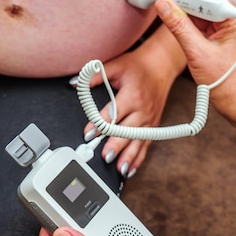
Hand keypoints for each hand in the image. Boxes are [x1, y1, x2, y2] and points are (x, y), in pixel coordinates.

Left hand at [80, 25, 185, 177]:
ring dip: (129, 156)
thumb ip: (94, 75)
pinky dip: (138, 158)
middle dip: (116, 144)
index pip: (114, 113)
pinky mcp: (153, 126)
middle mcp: (143, 109)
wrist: (160, 66)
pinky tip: (130, 170)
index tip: (89, 133)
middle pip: (128, 131)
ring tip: (119, 168)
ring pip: (138, 142)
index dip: (100, 124)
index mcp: (132, 95)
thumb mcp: (115, 65)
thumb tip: (74, 83)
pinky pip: (146, 145)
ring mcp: (150, 120)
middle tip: (105, 155)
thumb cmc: (137, 67)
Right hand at [155, 0, 235, 118]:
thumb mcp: (197, 52)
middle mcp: (233, 18)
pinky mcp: (219, 35)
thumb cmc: (226, 81)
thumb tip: (164, 5)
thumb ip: (179, 26)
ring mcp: (226, 27)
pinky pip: (200, 20)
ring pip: (201, 8)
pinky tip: (172, 12)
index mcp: (235, 18)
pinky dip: (186, 16)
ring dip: (182, 4)